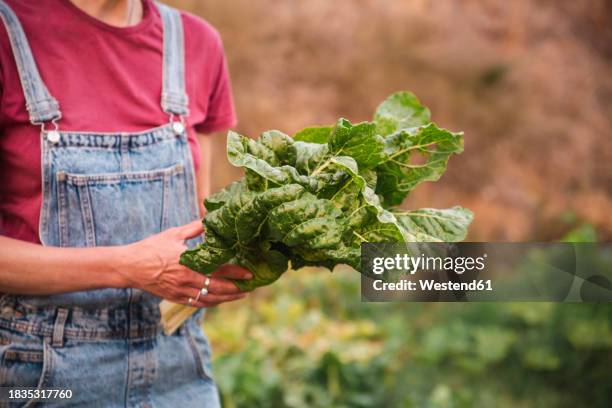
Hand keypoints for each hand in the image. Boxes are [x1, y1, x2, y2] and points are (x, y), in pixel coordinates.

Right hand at [119, 220, 252, 306]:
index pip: (219, 269)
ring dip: (227, 298)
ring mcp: (181, 291)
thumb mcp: (173, 234)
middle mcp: (187, 280)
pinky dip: (211, 303)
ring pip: (209, 299)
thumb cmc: (151, 248)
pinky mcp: (175, 298)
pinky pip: (197, 304)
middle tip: (250, 287)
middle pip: (218, 288)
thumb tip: (209, 219)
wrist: (130, 266)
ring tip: (240, 295)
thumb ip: (194, 228)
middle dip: (236, 289)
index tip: (250, 274)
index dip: (236, 273)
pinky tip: (220, 300)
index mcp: (189, 263)